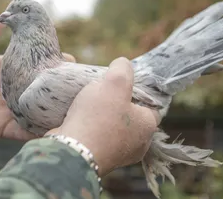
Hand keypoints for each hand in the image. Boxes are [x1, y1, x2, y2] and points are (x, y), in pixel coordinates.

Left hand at [0, 20, 74, 148]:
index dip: (47, 58)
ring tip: (74, 102)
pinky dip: (40, 129)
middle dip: (56, 82)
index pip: (29, 61)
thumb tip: (1, 20)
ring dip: (52, 105)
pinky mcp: (3, 127)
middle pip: (37, 85)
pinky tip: (57, 126)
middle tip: (76, 80)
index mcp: (1, 68)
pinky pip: (25, 129)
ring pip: (36, 106)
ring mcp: (8, 108)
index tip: (67, 57)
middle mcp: (9, 88)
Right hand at [45, 57, 159, 175]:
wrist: (72, 151)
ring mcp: (116, 155)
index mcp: (147, 127)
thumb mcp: (115, 82)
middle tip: (101, 92)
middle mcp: (136, 145)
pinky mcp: (97, 158)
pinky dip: (88, 128)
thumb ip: (122, 69)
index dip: (136, 92)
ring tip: (86, 103)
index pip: (150, 105)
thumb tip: (122, 63)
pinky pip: (96, 138)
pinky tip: (77, 118)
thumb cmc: (98, 117)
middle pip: (129, 116)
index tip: (120, 84)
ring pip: (111, 127)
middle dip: (115, 103)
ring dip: (100, 116)